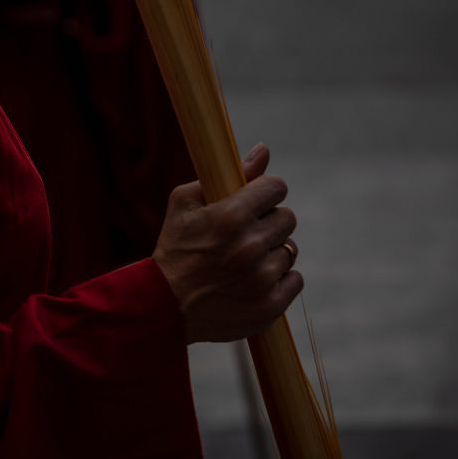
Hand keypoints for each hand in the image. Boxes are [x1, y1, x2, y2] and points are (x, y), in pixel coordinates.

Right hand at [152, 143, 302, 342]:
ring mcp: (262, 279)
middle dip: (268, 222)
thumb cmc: (173, 250)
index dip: (265, 192)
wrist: (162, 308)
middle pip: (287, 218)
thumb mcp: (185, 204)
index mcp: (231, 216)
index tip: (254, 202)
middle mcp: (250, 246)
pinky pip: (295, 280)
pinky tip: (254, 282)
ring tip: (244, 262)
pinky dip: (279, 281)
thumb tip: (263, 150)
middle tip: (245, 235)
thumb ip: (227, 174)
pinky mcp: (270, 306)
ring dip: (271, 253)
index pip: (277, 187)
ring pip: (290, 250)